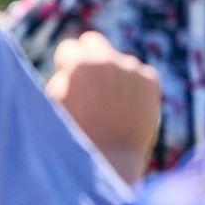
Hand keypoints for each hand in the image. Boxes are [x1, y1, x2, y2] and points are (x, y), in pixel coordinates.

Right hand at [47, 32, 160, 182]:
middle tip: (86, 82)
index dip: (64, 66)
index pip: (69, 48)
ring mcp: (133, 69)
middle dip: (87, 57)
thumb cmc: (73, 136)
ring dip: (111, 73)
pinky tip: (125, 106)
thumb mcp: (53, 103)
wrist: (111, 162)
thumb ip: (61, 76)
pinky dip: (131, 85)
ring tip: (107, 104)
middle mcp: (109, 60)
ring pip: (116, 60)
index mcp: (80, 64)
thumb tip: (71, 66)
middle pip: (93, 41)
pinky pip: (137, 73)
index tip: (67, 83)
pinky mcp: (151, 82)